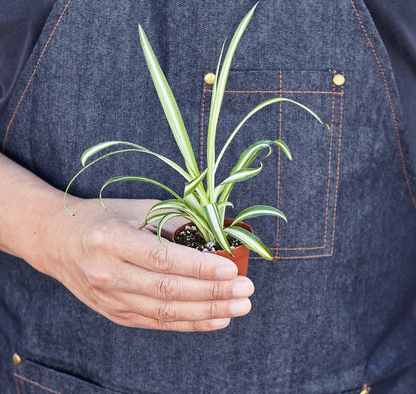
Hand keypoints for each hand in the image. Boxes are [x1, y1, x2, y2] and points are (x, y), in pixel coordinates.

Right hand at [45, 198, 253, 331]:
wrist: (60, 241)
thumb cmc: (102, 218)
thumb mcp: (137, 209)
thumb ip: (175, 221)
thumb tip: (215, 236)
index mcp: (111, 241)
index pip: (162, 259)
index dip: (198, 266)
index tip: (231, 268)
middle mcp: (108, 274)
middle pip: (167, 290)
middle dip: (212, 292)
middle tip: (245, 289)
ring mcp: (110, 299)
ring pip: (166, 312)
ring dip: (207, 311)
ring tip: (239, 306)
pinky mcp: (115, 314)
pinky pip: (158, 323)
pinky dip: (190, 323)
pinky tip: (216, 318)